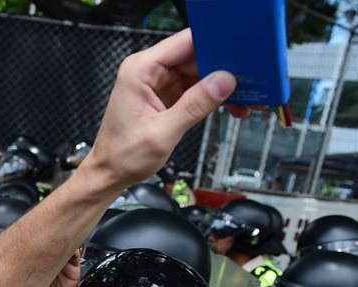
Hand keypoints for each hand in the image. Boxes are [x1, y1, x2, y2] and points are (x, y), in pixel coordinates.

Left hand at [78, 29, 239, 193]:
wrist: (109, 174)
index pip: (184, 43)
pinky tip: (229, 105)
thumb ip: (195, 105)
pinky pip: (195, 87)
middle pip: (196, 56)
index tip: (238, 57)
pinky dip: (212, 97)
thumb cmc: (122, 156)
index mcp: (140, 70)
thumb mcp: (163, 133)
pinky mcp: (165, 95)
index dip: (214, 46)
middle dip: (223, 70)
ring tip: (244, 99)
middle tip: (248, 82)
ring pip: (199, 72)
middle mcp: (147, 71)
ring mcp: (157, 82)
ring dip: (221, 86)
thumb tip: (223, 81)